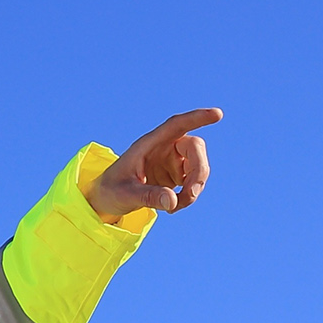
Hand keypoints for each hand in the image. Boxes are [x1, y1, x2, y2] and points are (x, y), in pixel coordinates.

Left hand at [86, 108, 221, 218]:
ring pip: (198, 167)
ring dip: (195, 187)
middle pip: (194, 148)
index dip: (197, 118)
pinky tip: (173, 208)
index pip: (176, 125)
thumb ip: (148, 196)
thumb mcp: (126, 195)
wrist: (105, 200)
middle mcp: (164, 148)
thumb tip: (174, 201)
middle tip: (191, 195)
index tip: (217, 114)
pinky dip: (189, 195)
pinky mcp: (175, 175)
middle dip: (198, 171)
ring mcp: (172, 160)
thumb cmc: (110, 191)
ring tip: (175, 208)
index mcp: (149, 144)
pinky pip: (192, 182)